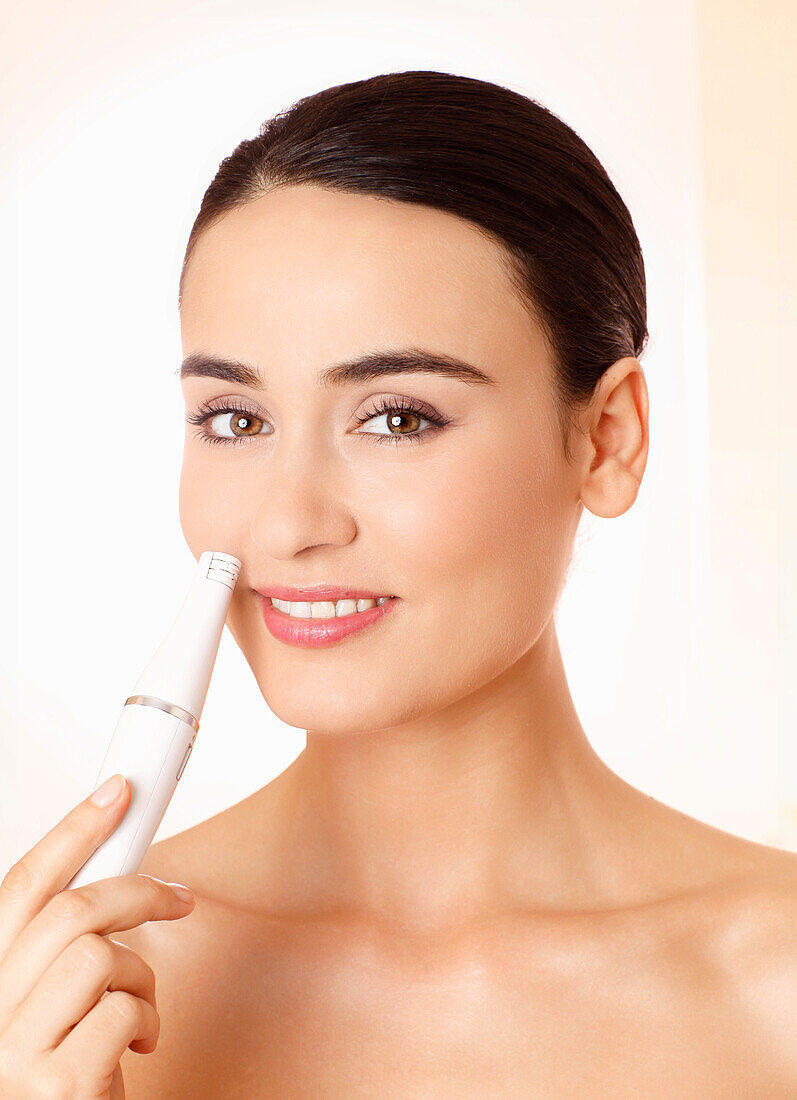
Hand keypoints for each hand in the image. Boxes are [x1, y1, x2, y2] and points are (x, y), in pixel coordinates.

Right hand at [0, 774, 194, 1098]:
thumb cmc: (68, 1066)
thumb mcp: (56, 997)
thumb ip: (66, 943)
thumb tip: (117, 870)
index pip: (23, 883)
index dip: (74, 829)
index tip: (118, 791)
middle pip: (71, 910)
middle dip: (139, 893)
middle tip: (179, 900)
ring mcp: (13, 1050)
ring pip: (99, 955)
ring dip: (140, 976)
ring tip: (139, 1007)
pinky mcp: (55, 1084)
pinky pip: (121, 1012)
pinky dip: (147, 1020)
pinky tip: (137, 1046)